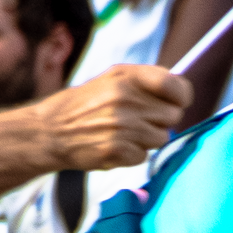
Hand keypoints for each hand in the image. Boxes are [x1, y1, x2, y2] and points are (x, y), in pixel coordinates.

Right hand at [39, 64, 190, 170]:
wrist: (51, 130)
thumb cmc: (87, 104)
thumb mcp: (112, 78)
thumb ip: (146, 81)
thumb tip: (181, 91)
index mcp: (126, 76)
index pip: (176, 86)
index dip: (180, 96)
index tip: (175, 101)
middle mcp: (125, 98)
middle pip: (173, 116)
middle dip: (160, 119)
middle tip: (137, 119)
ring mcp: (122, 125)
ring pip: (162, 138)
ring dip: (147, 139)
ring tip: (123, 131)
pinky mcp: (117, 150)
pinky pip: (144, 156)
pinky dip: (132, 154)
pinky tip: (114, 144)